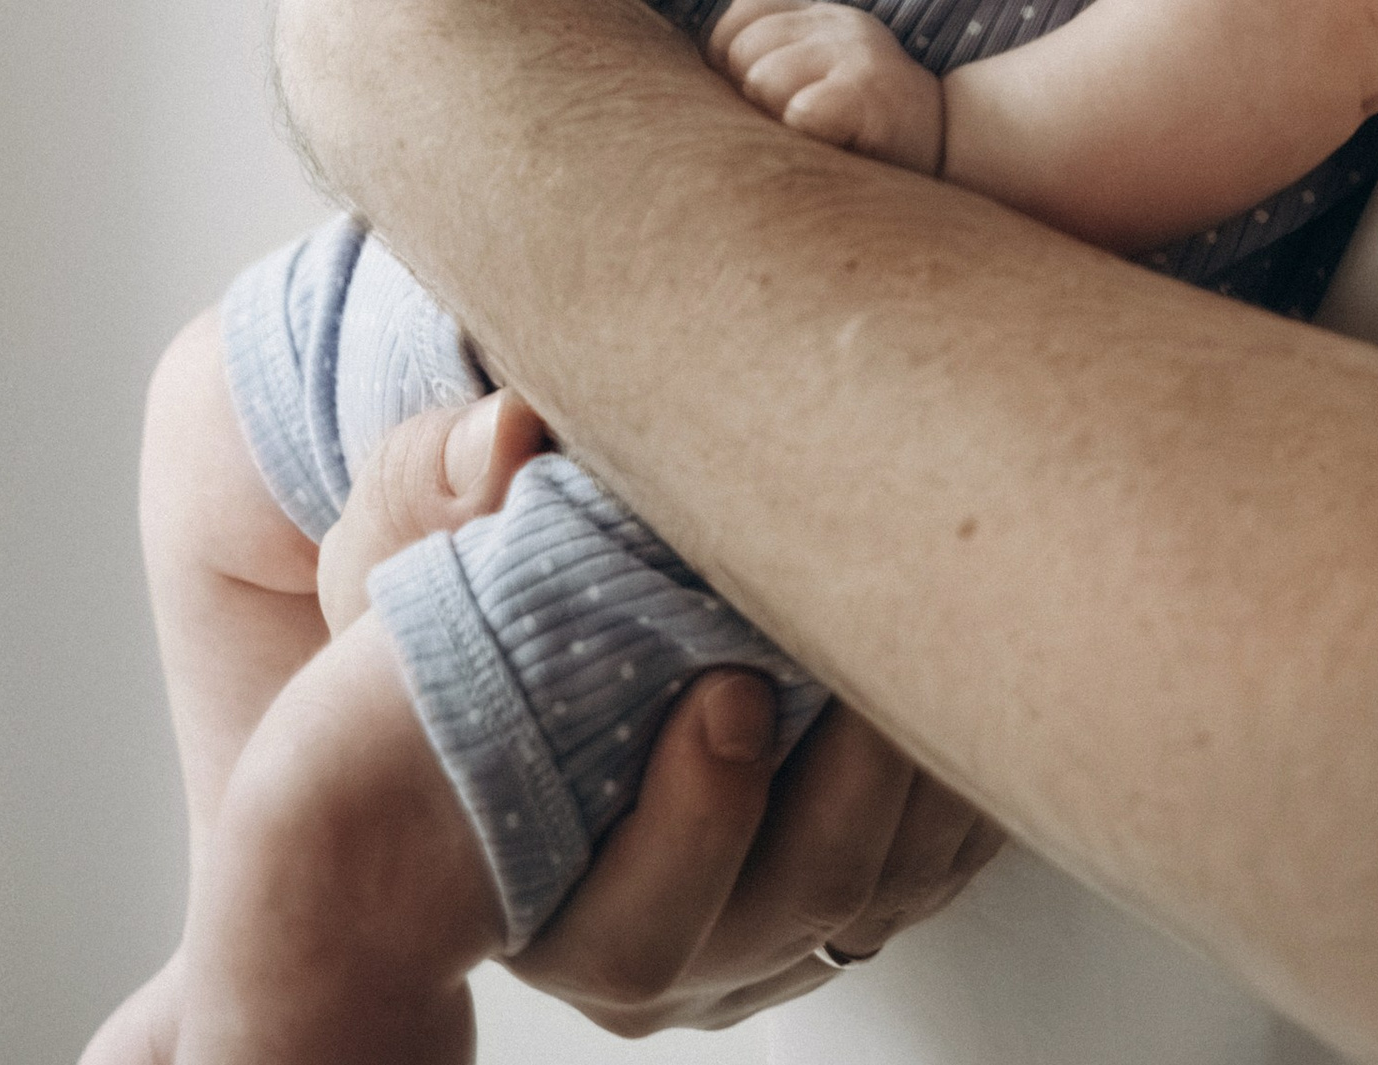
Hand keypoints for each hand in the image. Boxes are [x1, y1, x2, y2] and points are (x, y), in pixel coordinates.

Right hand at [314, 384, 999, 1037]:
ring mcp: (767, 928)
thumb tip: (509, 429)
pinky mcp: (850, 886)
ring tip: (934, 637)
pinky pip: (939, 864)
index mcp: (544, 897)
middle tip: (857, 657)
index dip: (695, 826)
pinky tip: (971, 663)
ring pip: (881, 895)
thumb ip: (437, 488)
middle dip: (840, 794)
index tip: (729, 693)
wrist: (509, 659)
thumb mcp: (406, 552)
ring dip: (925, 775)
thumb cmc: (455, 611)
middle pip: (785, 913)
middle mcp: (665, 947)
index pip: (631, 924)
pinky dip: (967, 777)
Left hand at [710, 0, 946, 173]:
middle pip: (743, 50)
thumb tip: (694, 83)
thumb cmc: (869, 129)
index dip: (729, 57)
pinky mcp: (868, 92)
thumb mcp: (823, 76)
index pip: (744, 13)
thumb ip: (772, 64)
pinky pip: (800, 110)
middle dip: (747, 96)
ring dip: (772, 121)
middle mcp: (839, 23)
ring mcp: (856, 53)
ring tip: (808, 138)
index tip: (749, 96)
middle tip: (785, 126)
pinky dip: (801, 133)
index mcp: (821, 15)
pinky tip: (825, 145)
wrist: (956, 149)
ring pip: (762, 80)